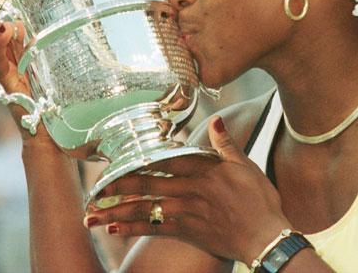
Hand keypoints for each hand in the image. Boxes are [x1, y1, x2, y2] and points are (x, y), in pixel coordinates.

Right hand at [0, 0, 48, 142]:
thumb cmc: (49, 105)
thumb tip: (32, 23)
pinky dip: (0, 44)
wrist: (46, 136)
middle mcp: (0, 65)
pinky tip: (7, 28)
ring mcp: (2, 76)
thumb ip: (37, 49)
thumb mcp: (45, 69)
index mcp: (9, 59)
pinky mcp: (8, 86)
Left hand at [84, 116, 292, 264]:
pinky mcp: (187, 231)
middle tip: (92, 189)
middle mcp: (189, 190)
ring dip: (116, 211)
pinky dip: (133, 228)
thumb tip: (216, 120)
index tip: (116, 160)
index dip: (139, 160)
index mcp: (203, 170)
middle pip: (147, 185)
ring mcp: (186, 212)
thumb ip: (225, 144)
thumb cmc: (259, 200)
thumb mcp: (245, 165)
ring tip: (91, 215)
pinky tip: (114, 228)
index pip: (164, 161)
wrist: (265, 237)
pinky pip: (155, 229)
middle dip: (117, 187)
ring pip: (145, 209)